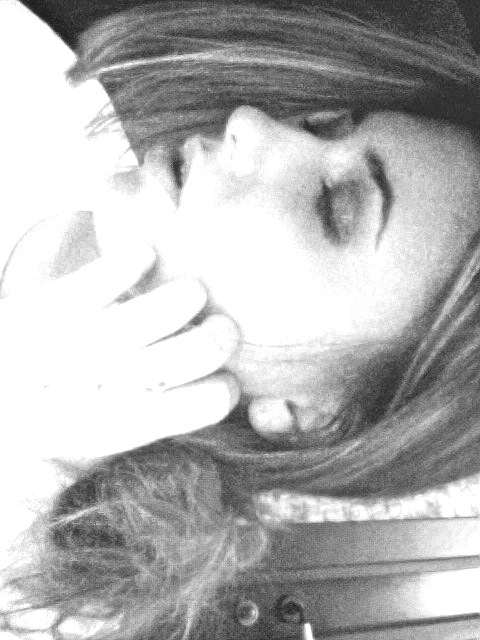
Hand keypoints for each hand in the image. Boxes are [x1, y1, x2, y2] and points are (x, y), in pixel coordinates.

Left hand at [0, 244, 239, 460]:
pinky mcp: (48, 305)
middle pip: (197, 351)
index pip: (205, 404)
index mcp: (120, 428)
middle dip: (219, 336)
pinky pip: (108, 272)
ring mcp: (74, 342)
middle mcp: (104, 387)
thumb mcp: (90, 451)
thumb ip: (143, 426)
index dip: (226, 388)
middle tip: (219, 329)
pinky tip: (144, 262)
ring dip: (186, 296)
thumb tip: (201, 397)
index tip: (222, 379)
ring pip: (162, 308)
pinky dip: (135, 260)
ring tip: (188, 295)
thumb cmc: (43, 423)